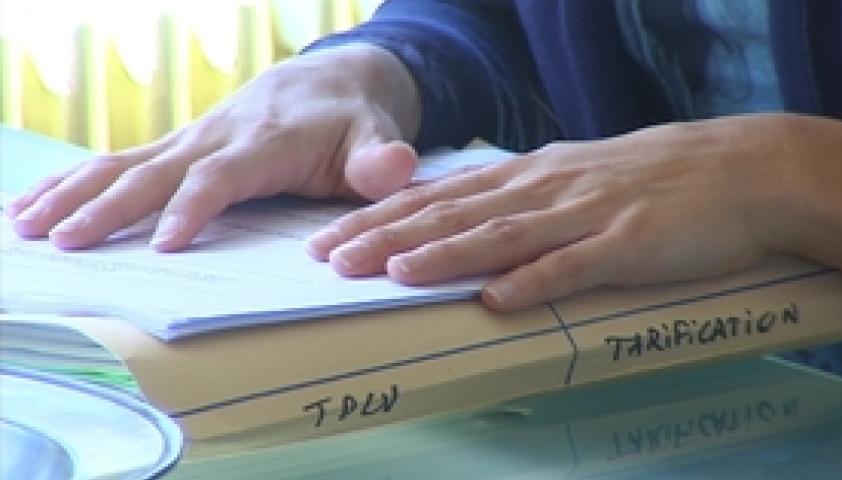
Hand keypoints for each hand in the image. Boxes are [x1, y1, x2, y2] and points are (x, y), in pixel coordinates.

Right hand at [7, 44, 420, 250]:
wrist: (337, 81)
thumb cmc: (356, 121)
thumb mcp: (377, 137)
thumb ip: (381, 159)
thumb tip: (396, 168)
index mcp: (264, 142)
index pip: (220, 176)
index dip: (193, 206)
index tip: (165, 243)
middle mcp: (218, 136)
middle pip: (155, 170)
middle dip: (110, 208)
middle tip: (67, 243)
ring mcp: (193, 138)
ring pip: (123, 162)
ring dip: (74, 192)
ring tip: (26, 225)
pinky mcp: (181, 144)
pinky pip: (121, 160)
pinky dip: (76, 180)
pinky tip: (36, 202)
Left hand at [309, 114, 841, 309]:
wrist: (741, 168)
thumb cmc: (655, 177)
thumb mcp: (576, 174)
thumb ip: (523, 196)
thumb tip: (470, 215)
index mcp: (533, 172)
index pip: (442, 194)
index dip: (382, 215)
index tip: (334, 235)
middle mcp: (548, 187)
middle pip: (456, 212)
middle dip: (388, 235)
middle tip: (332, 258)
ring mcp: (588, 214)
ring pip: (503, 234)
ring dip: (444, 254)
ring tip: (391, 272)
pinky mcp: (630, 243)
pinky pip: (575, 266)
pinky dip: (534, 282)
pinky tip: (496, 299)